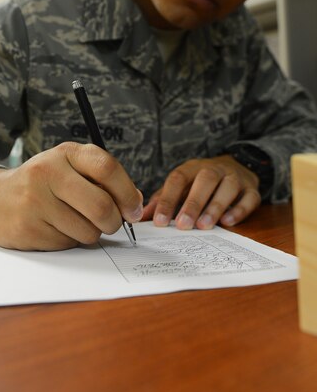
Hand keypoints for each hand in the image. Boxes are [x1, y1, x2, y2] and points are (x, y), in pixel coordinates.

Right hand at [0, 142, 142, 250]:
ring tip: (73, 222)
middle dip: (114, 222)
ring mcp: (34, 201)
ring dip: (90, 233)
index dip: (127, 193)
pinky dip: (69, 241)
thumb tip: (136, 201)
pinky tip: (54, 228)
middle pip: (101, 206)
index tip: (133, 209)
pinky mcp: (26, 229)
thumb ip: (104, 179)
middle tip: (111, 224)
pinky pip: (67, 245)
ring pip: (87, 231)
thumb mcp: (72, 168)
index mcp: (66, 153)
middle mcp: (48, 172)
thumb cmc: (45, 183)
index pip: (107, 168)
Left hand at [141, 155, 260, 229]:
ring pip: (227, 187)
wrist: (237, 165)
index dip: (168, 199)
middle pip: (205, 180)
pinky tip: (228, 222)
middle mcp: (214, 169)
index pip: (178, 178)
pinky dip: (239, 210)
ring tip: (204, 226)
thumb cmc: (201, 182)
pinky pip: (249, 198)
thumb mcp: (181, 186)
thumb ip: (163, 200)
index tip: (159, 220)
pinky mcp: (252, 189)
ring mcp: (235, 177)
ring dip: (215, 206)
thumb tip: (138, 217)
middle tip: (183, 225)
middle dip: (193, 203)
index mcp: (192, 167)